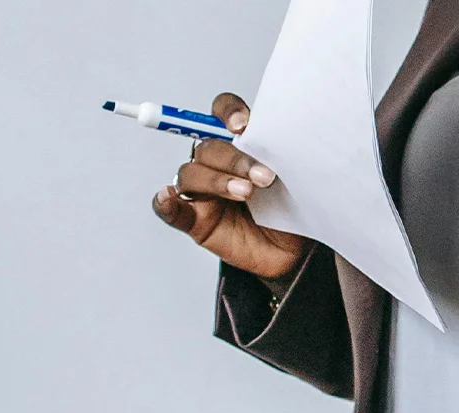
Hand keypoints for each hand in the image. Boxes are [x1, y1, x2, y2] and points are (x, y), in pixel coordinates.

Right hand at [152, 94, 307, 281]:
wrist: (293, 254)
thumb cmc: (290, 214)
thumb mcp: (292, 182)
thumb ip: (279, 158)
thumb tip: (278, 140)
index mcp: (237, 145)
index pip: (221, 114)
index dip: (228, 112)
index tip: (242, 126)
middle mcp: (215, 164)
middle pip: (208, 148)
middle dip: (234, 160)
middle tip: (264, 179)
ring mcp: (202, 193)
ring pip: (191, 174)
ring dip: (216, 182)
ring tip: (244, 194)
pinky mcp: (195, 221)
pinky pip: (170, 210)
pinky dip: (165, 202)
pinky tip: (167, 198)